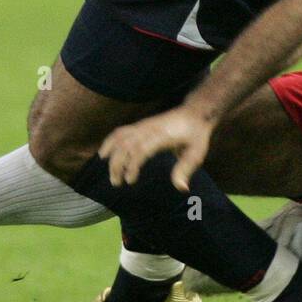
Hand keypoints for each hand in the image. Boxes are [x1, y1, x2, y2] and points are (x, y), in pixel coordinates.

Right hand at [99, 106, 214, 192]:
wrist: (195, 113)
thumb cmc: (196, 134)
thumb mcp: (196, 153)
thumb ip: (186, 169)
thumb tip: (182, 189)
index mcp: (162, 136)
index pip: (141, 149)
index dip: (132, 165)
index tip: (129, 181)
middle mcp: (149, 129)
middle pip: (125, 144)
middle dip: (117, 164)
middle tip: (116, 183)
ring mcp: (143, 125)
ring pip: (119, 136)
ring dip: (111, 154)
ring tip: (109, 172)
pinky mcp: (140, 125)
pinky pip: (120, 131)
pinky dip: (110, 142)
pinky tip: (105, 154)